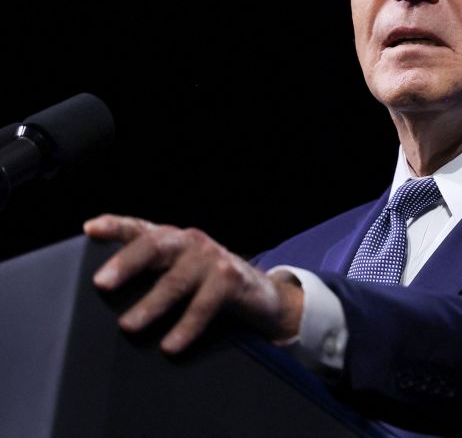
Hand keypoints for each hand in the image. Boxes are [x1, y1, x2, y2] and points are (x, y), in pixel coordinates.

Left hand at [83, 214, 303, 354]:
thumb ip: (150, 278)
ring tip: (128, 327)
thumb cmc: (208, 288)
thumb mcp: (179, 275)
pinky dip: (186, 326)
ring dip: (151, 304)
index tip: (90, 230)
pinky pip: (204, 305)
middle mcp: (191, 241)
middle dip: (127, 262)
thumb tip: (103, 307)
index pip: (140, 228)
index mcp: (172, 239)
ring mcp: (213, 258)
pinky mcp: (231, 279)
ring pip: (176, 280)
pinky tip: (170, 346)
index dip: (115, 226)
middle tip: (101, 284)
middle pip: (154, 245)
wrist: (262, 297)